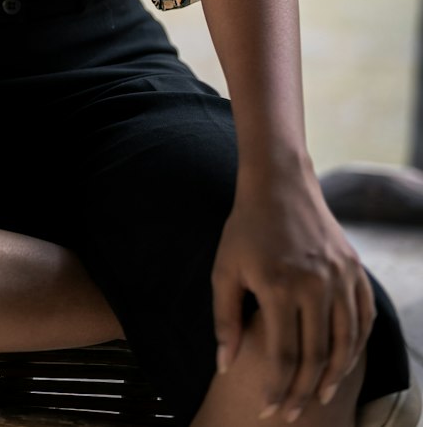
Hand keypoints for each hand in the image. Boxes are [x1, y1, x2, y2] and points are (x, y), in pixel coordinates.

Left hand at [212, 172, 374, 420]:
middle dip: (304, 391)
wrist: (279, 184)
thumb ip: (225, 319)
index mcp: (278, 285)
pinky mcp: (354, 269)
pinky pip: (363, 317)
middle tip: (293, 414)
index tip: (269, 410)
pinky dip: (356, 345)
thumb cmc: (245, 228)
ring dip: (334, 376)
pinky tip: (343, 362)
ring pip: (345, 342)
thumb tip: (226, 365)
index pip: (283, 354)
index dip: (278, 388)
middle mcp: (314, 284)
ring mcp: (339, 276)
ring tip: (319, 396)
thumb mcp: (224, 269)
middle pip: (316, 355)